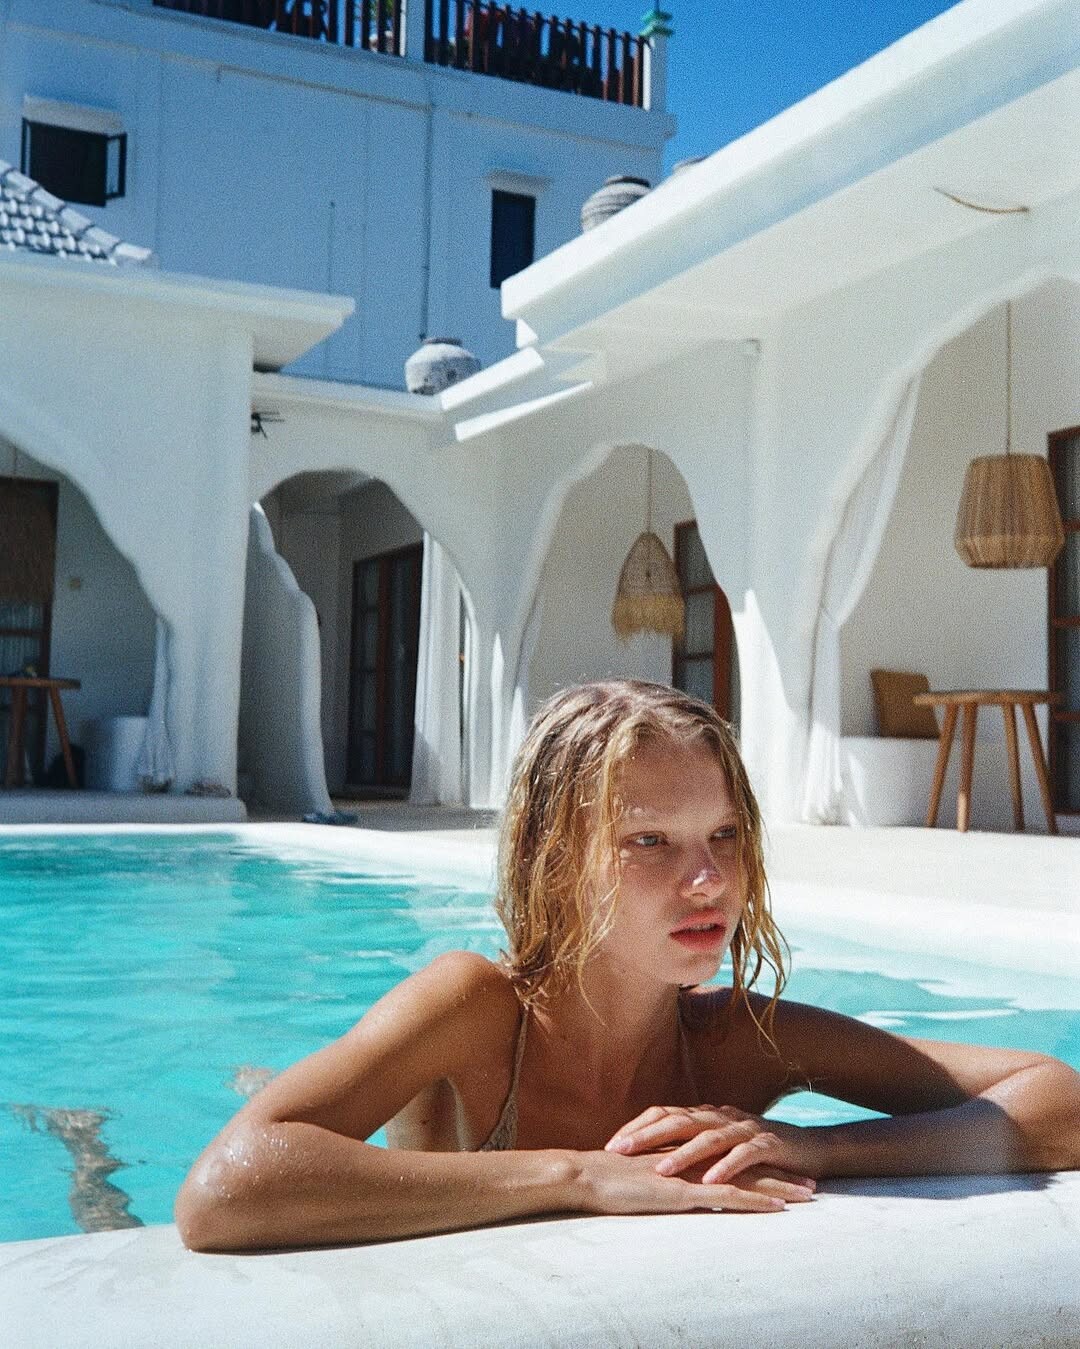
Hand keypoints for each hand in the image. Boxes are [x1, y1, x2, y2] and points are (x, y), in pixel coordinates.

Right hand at [577, 1149, 812, 1216]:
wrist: (587, 1174)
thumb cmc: (606, 1177)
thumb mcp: (641, 1172)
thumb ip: (660, 1171)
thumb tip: (671, 1179)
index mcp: (685, 1152)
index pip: (730, 1156)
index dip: (757, 1163)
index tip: (783, 1170)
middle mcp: (695, 1157)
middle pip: (747, 1163)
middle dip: (781, 1173)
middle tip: (811, 1182)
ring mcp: (693, 1172)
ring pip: (746, 1177)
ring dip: (780, 1186)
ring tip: (809, 1195)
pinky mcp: (687, 1190)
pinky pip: (729, 1196)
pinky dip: (756, 1200)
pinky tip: (778, 1208)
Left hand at [605, 1105, 819, 1185]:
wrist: (811, 1149)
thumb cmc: (758, 1151)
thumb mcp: (720, 1146)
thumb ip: (690, 1146)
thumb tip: (651, 1157)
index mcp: (706, 1116)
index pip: (664, 1114)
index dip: (637, 1127)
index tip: (608, 1145)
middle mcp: (721, 1117)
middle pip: (677, 1120)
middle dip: (646, 1136)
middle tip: (617, 1151)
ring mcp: (745, 1129)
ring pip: (708, 1138)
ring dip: (682, 1154)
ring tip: (659, 1170)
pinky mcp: (769, 1145)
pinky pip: (744, 1155)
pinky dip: (727, 1167)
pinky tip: (711, 1182)